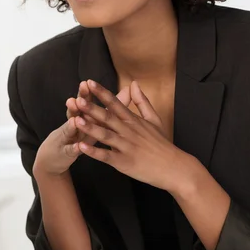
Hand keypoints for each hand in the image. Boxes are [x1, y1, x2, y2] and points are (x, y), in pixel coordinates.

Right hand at [34, 83, 131, 176]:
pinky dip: (74, 148)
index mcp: (83, 116)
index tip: (89, 82)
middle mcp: (74, 124)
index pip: (85, 102)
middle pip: (77, 110)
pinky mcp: (66, 152)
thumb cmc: (79, 135)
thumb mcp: (94, 121)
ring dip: (72, 123)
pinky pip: (71, 150)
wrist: (57, 155)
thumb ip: (110, 107)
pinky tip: (77, 147)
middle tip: (81, 90)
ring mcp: (68, 138)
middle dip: (79, 100)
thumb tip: (126, 91)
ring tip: (75, 118)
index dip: (88, 93)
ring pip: (70, 129)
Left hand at [74, 79, 195, 194]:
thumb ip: (141, 101)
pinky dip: (94, 152)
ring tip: (76, 120)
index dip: (101, 92)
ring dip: (90, 128)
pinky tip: (82, 147)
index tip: (89, 82)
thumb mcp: (154, 119)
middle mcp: (128, 131)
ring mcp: (126, 147)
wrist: (173, 167)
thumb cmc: (162, 143)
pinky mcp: (124, 162)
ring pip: (106, 135)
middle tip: (77, 98)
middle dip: (92, 108)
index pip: (115, 103)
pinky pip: (107, 156)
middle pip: (108, 117)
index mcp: (133, 120)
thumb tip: (134, 83)